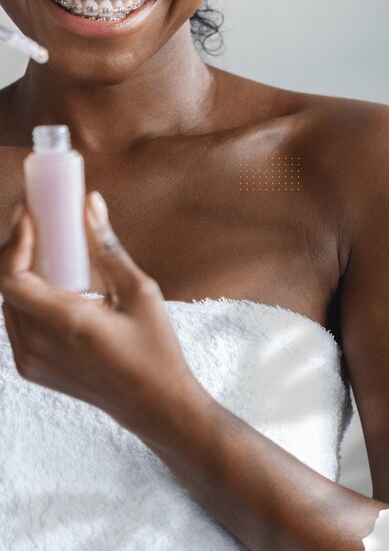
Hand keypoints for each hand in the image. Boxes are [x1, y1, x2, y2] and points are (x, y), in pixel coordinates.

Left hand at [0, 193, 194, 443]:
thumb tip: (90, 202)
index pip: (10, 277)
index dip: (14, 240)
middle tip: (41, 221)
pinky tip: (55, 283)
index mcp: (64, 323)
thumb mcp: (139, 291)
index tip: (29, 213)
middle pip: (6, 285)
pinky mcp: (33, 368)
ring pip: (9, 302)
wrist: (154, 404)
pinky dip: (27, 296)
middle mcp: (38, 345)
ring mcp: (31, 360)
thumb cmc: (154, 349)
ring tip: (49, 248)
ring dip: (22, 271)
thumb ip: (107, 247)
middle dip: (19, 248)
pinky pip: (16, 322)